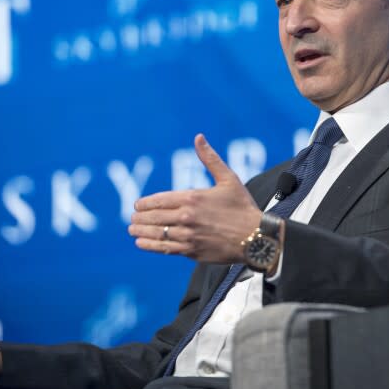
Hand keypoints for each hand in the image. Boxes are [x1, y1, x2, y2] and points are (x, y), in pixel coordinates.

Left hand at [129, 134, 262, 263]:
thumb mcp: (228, 179)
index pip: (159, 199)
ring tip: (132, 230)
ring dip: (141, 231)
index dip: (145, 203)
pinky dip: (150, 245)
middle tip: (133, 218)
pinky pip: (165, 248)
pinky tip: (141, 243)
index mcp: (193, 197)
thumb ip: (210, 159)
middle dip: (140, 217)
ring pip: (157, 233)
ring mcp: (188, 235)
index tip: (137, 205)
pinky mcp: (192, 251)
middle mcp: (187, 217)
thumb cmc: (243, 207)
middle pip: (154, 216)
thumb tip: (198, 137)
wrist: (256, 237)